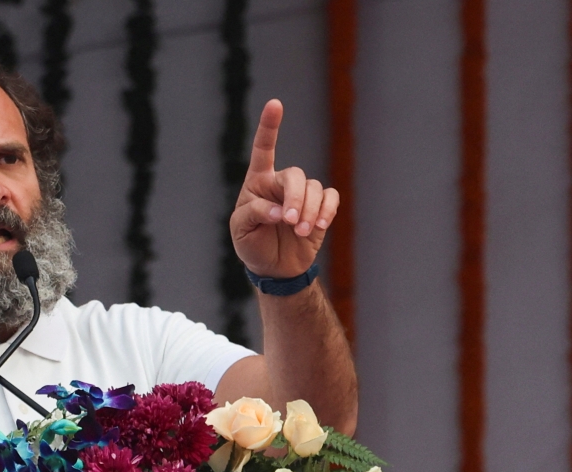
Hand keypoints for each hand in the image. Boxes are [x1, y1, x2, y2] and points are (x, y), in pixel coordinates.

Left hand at [230, 99, 339, 278]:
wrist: (274, 267)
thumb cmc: (251, 244)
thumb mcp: (241, 230)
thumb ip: (255, 214)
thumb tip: (280, 211)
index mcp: (257, 182)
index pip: (264, 150)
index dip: (270, 127)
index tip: (275, 104)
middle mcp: (280, 183)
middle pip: (295, 175)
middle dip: (296, 199)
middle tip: (291, 223)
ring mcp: (302, 194)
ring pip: (314, 188)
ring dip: (310, 211)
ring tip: (301, 233)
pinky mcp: (320, 206)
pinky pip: (331, 197)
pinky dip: (328, 210)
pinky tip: (320, 225)